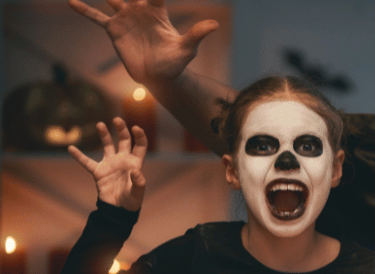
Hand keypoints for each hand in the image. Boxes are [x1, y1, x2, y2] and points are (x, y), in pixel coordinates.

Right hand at [68, 0, 217, 83]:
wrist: (159, 78)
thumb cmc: (175, 63)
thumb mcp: (187, 48)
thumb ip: (197, 34)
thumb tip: (215, 24)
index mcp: (157, 11)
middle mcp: (140, 11)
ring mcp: (126, 19)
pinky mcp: (114, 31)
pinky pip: (97, 18)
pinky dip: (85, 10)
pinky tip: (72, 2)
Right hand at [68, 117, 147, 210]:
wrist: (117, 210)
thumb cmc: (131, 201)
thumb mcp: (137, 193)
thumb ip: (139, 182)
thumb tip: (136, 171)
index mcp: (134, 163)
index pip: (140, 145)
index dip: (139, 136)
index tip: (136, 128)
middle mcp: (122, 160)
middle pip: (124, 140)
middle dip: (121, 129)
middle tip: (117, 119)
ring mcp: (110, 164)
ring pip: (107, 146)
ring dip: (104, 135)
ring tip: (100, 124)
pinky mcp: (98, 172)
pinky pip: (87, 162)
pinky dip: (79, 156)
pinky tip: (71, 148)